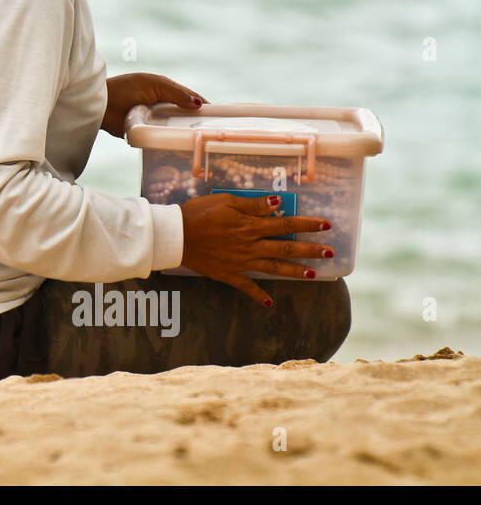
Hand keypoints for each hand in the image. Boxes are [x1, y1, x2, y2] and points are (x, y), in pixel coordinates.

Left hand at [101, 73, 205, 137]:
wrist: (100, 105)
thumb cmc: (125, 89)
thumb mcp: (154, 85)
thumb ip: (176, 93)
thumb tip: (198, 104)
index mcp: (165, 90)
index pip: (189, 97)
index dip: (202, 105)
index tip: (219, 114)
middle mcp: (160, 105)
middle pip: (183, 114)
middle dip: (195, 121)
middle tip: (212, 131)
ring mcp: (153, 119)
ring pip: (173, 127)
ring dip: (183, 131)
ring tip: (199, 140)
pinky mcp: (145, 132)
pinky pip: (161, 137)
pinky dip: (169, 140)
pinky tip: (180, 145)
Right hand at [177, 193, 334, 306]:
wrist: (176, 235)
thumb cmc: (198, 213)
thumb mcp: (225, 201)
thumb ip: (252, 205)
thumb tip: (277, 203)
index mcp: (251, 226)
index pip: (285, 223)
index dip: (307, 224)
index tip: (326, 225)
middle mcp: (250, 246)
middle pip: (286, 247)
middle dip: (309, 249)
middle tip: (329, 252)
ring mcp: (241, 262)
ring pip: (273, 267)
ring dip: (294, 271)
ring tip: (313, 274)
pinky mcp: (228, 274)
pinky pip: (247, 287)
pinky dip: (258, 296)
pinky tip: (270, 303)